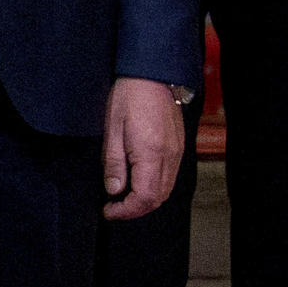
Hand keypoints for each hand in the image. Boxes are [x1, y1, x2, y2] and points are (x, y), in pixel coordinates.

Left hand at [99, 75, 188, 218]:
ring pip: (165, 190)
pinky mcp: (178, 147)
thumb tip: (113, 190)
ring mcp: (177, 152)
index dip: (126, 211)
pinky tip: (137, 181)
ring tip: (122, 197)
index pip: (145, 197)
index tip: (109, 211)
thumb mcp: (112, 130)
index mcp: (151, 154)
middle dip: (135, 209)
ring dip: (145, 200)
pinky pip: (169, 176)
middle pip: (158, 198)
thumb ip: (113, 163)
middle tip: (113, 208)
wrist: (152, 75)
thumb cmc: (128, 98)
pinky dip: (154, 187)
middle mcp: (169, 157)